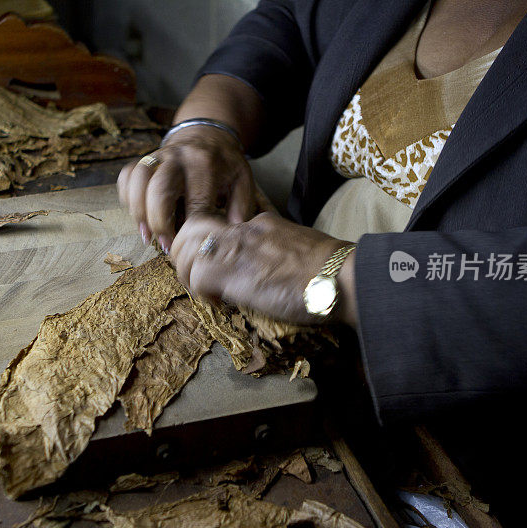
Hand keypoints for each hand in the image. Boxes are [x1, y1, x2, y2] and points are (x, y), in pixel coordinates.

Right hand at [117, 125, 254, 252]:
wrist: (207, 134)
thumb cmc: (224, 163)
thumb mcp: (242, 178)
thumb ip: (241, 205)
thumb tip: (233, 230)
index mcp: (205, 163)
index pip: (195, 201)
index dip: (190, 228)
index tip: (190, 245)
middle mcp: (179, 157)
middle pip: (159, 189)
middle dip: (160, 223)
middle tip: (166, 245)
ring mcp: (158, 156)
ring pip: (138, 181)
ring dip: (139, 212)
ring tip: (147, 235)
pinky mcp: (144, 159)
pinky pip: (127, 175)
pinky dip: (127, 197)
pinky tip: (138, 214)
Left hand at [171, 213, 357, 325]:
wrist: (342, 277)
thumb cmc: (331, 272)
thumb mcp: (299, 250)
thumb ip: (277, 253)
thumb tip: (268, 271)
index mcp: (260, 223)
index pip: (219, 226)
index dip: (209, 247)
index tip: (216, 269)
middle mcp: (244, 228)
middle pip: (193, 226)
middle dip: (185, 252)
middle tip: (196, 279)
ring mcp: (237, 246)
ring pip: (186, 246)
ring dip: (186, 272)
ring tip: (203, 293)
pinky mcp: (234, 269)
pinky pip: (197, 274)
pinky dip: (199, 291)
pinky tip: (216, 303)